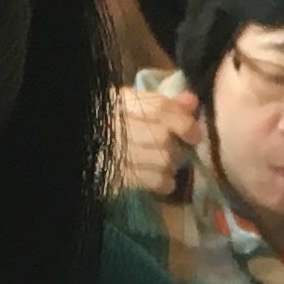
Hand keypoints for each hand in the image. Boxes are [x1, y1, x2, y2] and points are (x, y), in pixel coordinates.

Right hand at [109, 82, 198, 199]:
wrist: (88, 151)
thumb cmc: (115, 126)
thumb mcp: (135, 108)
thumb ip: (165, 105)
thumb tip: (193, 102)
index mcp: (121, 102)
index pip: (159, 108)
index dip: (182, 120)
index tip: (195, 135)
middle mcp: (117, 126)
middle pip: (162, 136)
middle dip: (176, 146)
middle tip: (177, 151)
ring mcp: (115, 153)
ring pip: (161, 159)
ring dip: (172, 164)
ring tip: (167, 164)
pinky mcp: (117, 177)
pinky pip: (154, 181)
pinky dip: (165, 182)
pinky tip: (164, 180)